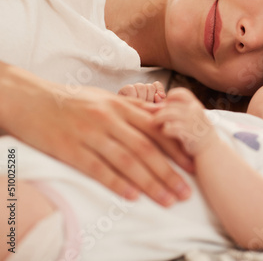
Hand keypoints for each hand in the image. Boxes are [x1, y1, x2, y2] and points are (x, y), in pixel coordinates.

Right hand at [0, 66, 191, 205]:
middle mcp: (109, 119)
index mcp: (121, 106)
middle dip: (169, 172)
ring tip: (167, 199)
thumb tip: (165, 117)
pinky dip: (116, 183)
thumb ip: (136, 109)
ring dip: (149, 182)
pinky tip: (131, 197)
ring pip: (126, 161)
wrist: (33, 99)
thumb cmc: (76, 101)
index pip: (156, 128)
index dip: (177, 148)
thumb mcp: (109, 98)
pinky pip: (96, 168)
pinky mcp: (70, 149)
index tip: (194, 165)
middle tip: (185, 192)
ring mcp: (90, 134)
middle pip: (145, 148)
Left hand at [154, 88, 218, 155]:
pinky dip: (164, 130)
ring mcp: (192, 122)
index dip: (170, 97)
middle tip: (153, 117)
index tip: (166, 106)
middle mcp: (194, 111)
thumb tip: (156, 99)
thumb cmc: (198, 132)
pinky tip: (164, 133)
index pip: (180, 93)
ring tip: (153, 123)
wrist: (211, 149)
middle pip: (170, 105)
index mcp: (195, 105)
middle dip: (158, 111)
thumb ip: (178, 108)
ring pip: (168, 114)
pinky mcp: (188, 135)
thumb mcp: (192, 116)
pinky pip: (170, 129)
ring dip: (157, 119)